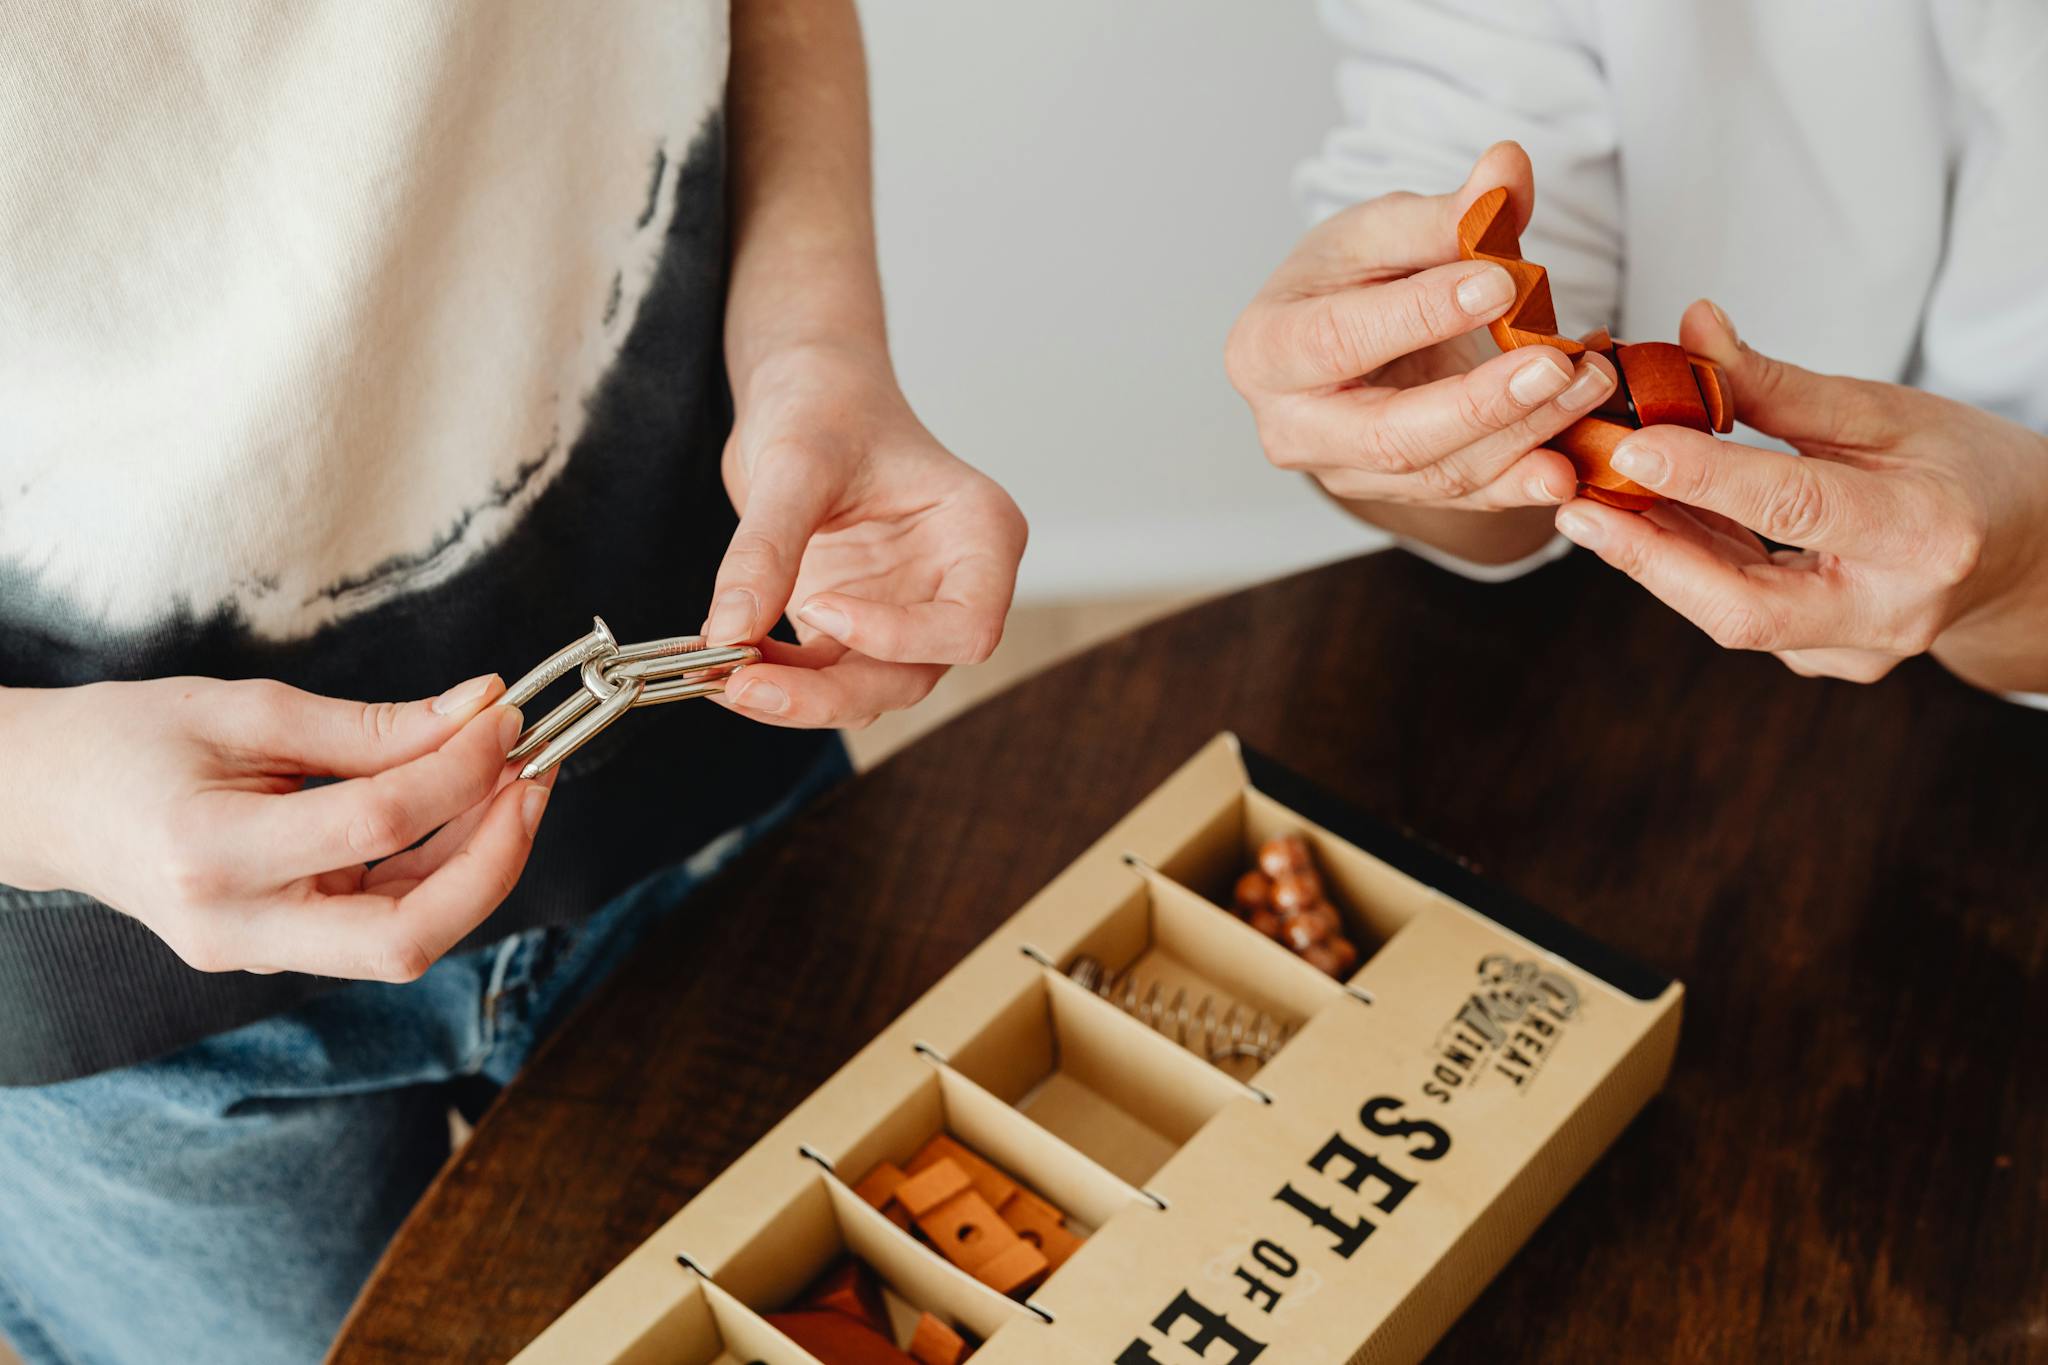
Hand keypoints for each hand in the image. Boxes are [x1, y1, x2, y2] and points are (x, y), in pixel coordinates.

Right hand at [0, 674, 553, 980]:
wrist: (44, 801)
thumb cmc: (129, 741)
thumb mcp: (246, 711)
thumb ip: (370, 726)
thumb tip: (480, 710)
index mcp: (213, 855)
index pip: (377, 824)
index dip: (462, 769)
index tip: (506, 716)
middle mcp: (238, 928)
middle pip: (407, 937)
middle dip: (496, 859)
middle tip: (537, 776)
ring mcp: (260, 954)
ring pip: (407, 938)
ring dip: (479, 863)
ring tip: (513, 781)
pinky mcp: (281, 951)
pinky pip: (384, 925)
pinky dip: (439, 872)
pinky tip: (465, 812)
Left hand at [700, 343, 1027, 728]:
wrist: (805, 391)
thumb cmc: (829, 401)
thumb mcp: (796, 461)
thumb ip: (769, 546)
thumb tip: (730, 630)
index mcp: (980, 534)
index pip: (968, 625)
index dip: (899, 638)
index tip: (820, 607)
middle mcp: (953, 585)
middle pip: (911, 675)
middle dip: (828, 693)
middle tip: (744, 684)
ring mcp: (904, 613)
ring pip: (865, 691)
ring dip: (796, 698)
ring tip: (723, 677)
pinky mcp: (853, 628)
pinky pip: (822, 678)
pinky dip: (776, 680)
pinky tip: (725, 660)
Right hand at [1226, 141, 1615, 515]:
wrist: (1339, 340)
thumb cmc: (1345, 281)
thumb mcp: (1379, 233)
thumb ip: (1442, 212)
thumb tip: (1505, 171)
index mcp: (1265, 349)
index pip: (1338, 339)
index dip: (1420, 315)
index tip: (1503, 280)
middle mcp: (1292, 428)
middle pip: (1389, 433)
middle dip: (1481, 403)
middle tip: (1555, 364)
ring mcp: (1344, 474)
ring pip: (1437, 473)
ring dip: (1523, 434)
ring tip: (1588, 383)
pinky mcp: (1396, 496)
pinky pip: (1465, 499)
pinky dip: (1523, 481)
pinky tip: (1570, 464)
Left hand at [1553, 301, 2047, 689]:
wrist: (2023, 553)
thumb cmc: (1962, 468)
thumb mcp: (1887, 410)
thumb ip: (1778, 384)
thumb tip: (1688, 325)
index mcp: (1925, 533)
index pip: (1795, 506)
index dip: (1706, 479)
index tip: (1631, 445)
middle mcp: (1889, 610)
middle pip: (1742, 604)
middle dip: (1648, 556)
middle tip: (1572, 507)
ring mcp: (1853, 652)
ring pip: (1727, 615)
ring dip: (1652, 556)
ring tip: (1586, 502)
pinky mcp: (1821, 660)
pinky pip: (1736, 612)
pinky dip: (1685, 565)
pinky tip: (1640, 522)